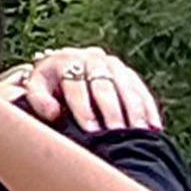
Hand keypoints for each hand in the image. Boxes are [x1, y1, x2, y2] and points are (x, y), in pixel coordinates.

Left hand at [11, 46, 163, 133]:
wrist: (62, 67)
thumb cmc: (47, 85)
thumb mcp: (36, 88)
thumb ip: (39, 100)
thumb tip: (54, 114)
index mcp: (66, 61)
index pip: (76, 85)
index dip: (83, 108)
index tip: (90, 129)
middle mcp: (92, 58)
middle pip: (104, 86)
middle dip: (111, 111)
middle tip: (116, 132)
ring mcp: (112, 64)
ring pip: (126, 87)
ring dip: (134, 110)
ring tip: (138, 132)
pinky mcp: (127, 73)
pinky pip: (141, 90)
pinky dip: (148, 108)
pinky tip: (154, 126)